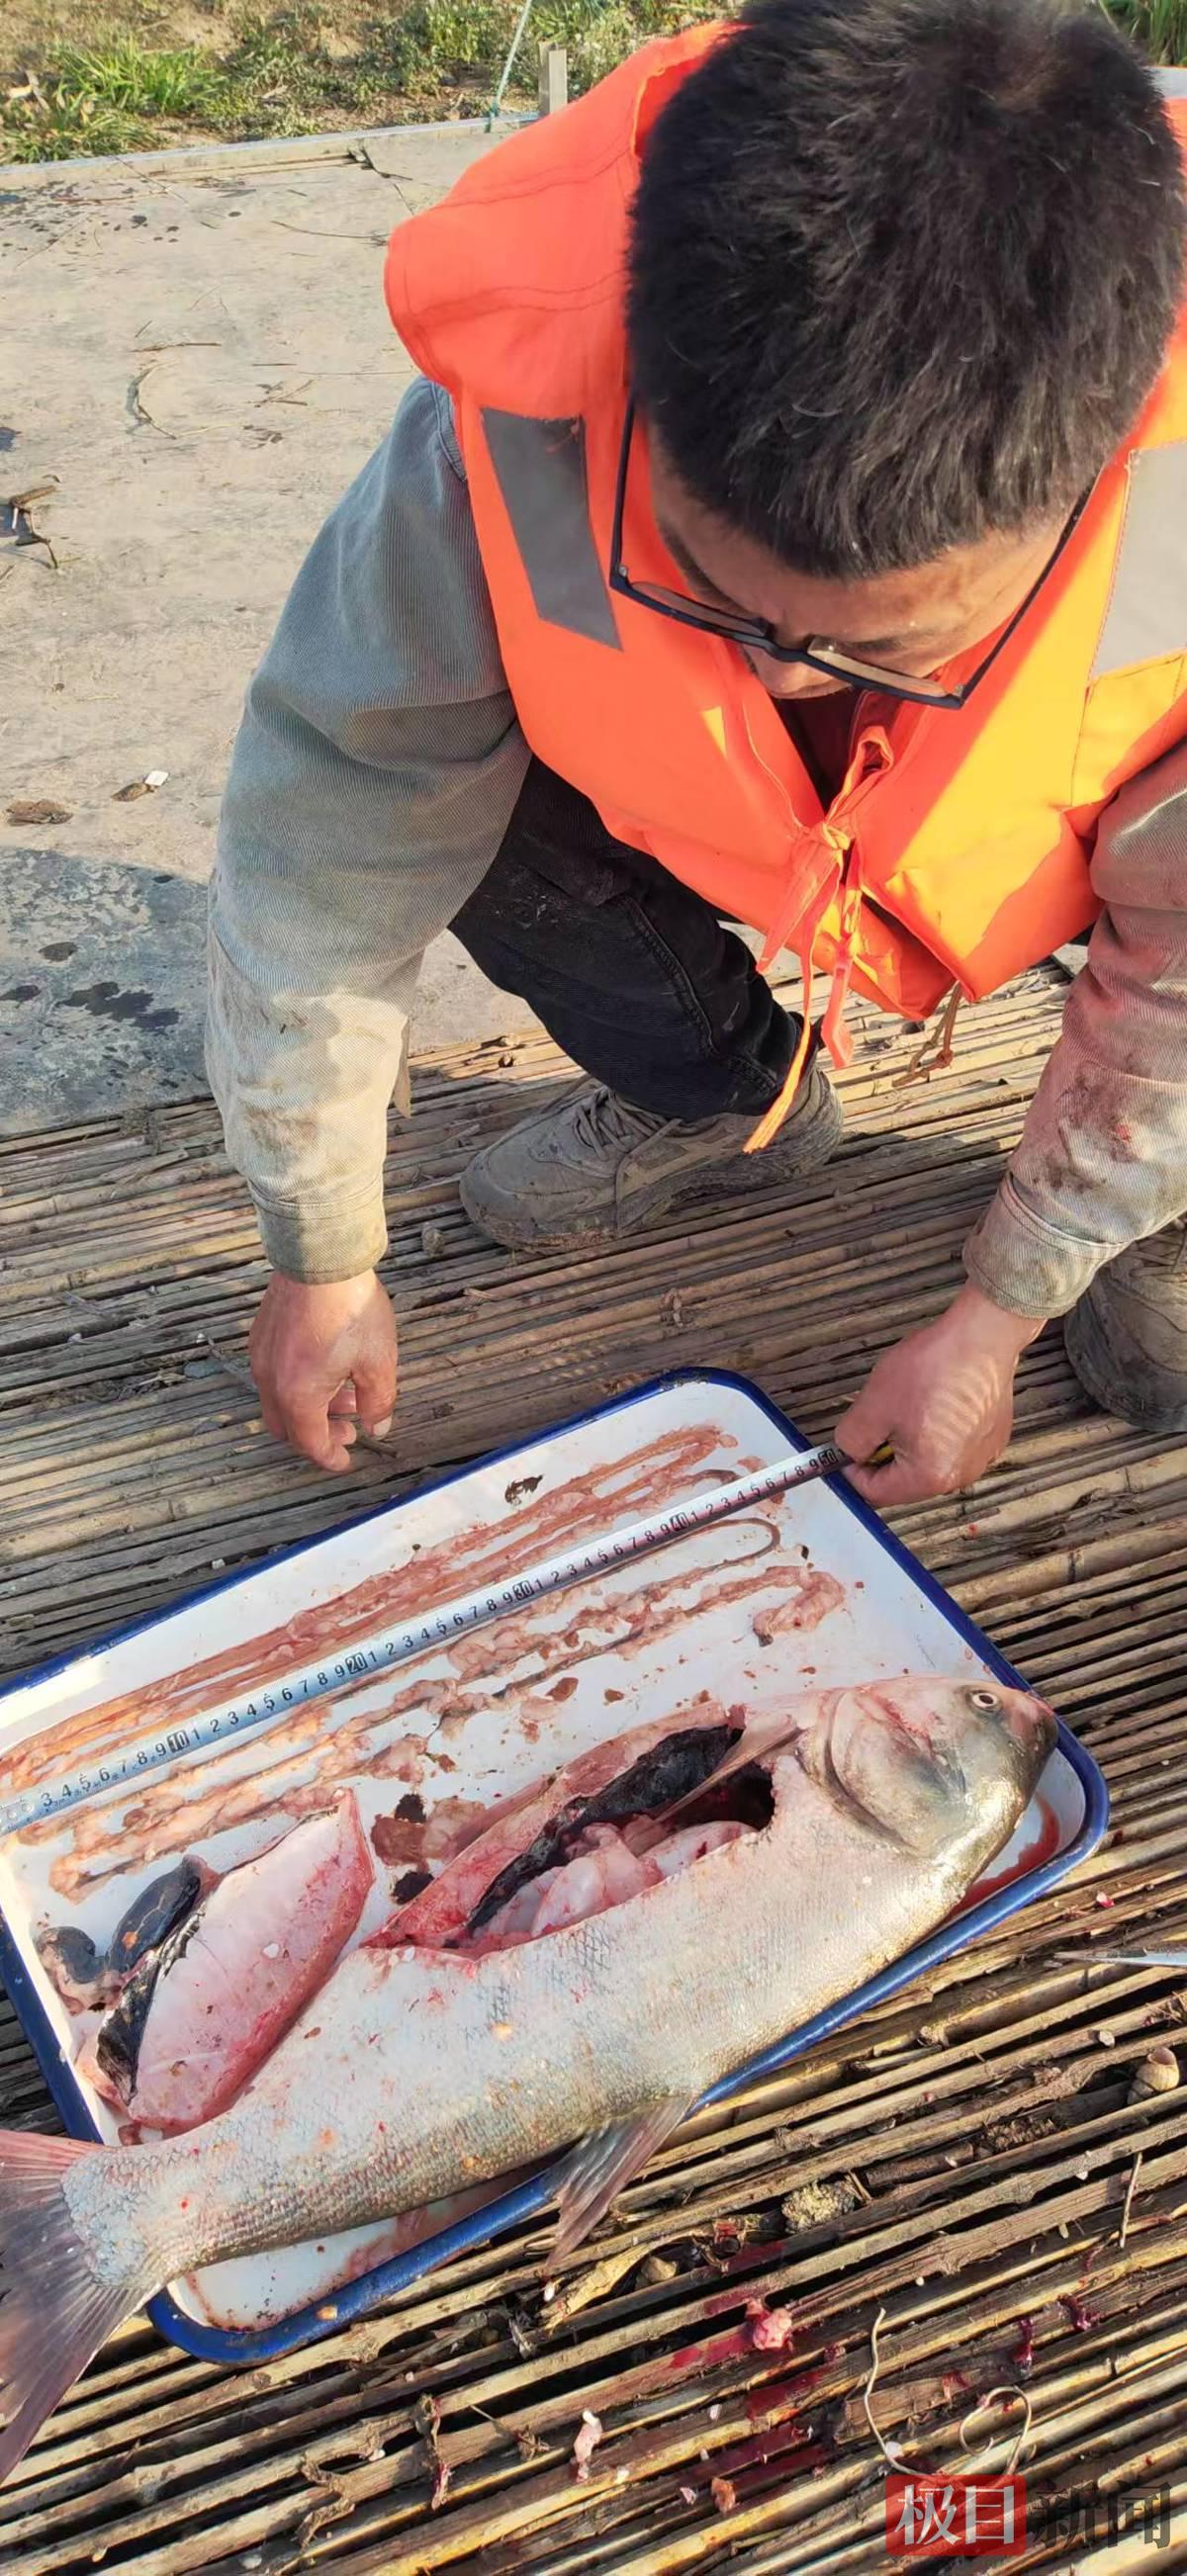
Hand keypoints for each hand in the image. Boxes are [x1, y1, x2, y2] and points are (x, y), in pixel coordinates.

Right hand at [249, 1270, 398, 1472]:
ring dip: (311, 1407)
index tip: (345, 1459)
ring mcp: (261, 1356)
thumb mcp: (378, 1361)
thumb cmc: (349, 1307)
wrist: (320, 1256)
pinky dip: (298, 1384)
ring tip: (347, 1393)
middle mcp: (271, 1380)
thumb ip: (379, 1401)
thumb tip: (378, 1426)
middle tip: (347, 1429)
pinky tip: (328, 1366)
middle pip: (287, 1427)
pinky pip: (274, 1374)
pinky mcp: (261, 1334)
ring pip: (279, 1400)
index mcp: (298, 1395)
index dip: (330, 1457)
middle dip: (317, 1434)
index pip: (310, 1443)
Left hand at [833, 1283, 1044, 1506]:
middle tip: (880, 1417)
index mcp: (930, 1476)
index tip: (847, 1447)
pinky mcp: (991, 1439)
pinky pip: (951, 1447)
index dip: (853, 1470)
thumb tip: (848, 1455)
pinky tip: (935, 1401)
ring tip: (910, 1404)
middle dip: (884, 1453)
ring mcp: (980, 1458)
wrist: (982, 1336)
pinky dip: (936, 1431)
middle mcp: (961, 1476)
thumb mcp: (873, 1405)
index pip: (876, 1492)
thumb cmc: (935, 1367)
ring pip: (928, 1462)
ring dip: (910, 1441)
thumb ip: (851, 1442)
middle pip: (904, 1481)